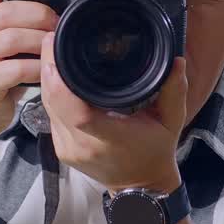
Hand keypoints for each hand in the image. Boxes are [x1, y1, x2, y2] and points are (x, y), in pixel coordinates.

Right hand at [0, 0, 59, 139]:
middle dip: (39, 14)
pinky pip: (16, 68)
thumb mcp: (4, 46)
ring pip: (12, 37)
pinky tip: (45, 70)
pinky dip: (37, 66)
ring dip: (40, 40)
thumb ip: (20, 23)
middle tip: (57, 24)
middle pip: (6, 11)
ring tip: (54, 47)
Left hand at [39, 30, 187, 192]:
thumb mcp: (172, 121)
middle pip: (54, 103)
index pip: (78, 113)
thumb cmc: (156, 150)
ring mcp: (67, 149)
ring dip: (47, 78)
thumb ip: (174, 90)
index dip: (60, 83)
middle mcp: (83, 146)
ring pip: (47, 107)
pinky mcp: (60, 148)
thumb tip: (177, 60)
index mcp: (110, 139)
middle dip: (49, 68)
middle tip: (52, 37)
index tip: (57, 52)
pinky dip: (52, 93)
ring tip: (52, 48)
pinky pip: (50, 114)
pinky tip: (55, 73)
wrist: (141, 186)